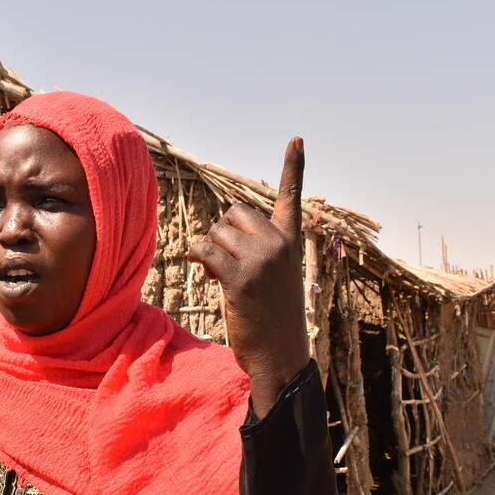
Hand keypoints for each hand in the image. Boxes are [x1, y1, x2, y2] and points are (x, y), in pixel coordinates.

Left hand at [187, 138, 309, 417]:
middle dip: (222, 232)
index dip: (294, 167)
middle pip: (235, 212)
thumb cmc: (272, 319)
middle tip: (225, 260)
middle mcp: (280, 244)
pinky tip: (201, 270)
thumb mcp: (272, 278)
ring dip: (209, 250)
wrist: (280, 356)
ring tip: (220, 274)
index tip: (297, 139)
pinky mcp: (242, 277)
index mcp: (291, 242)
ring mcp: (262, 259)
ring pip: (217, 232)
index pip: (292, 197)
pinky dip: (197, 257)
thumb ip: (252, 252)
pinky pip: (206, 250)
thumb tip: (211, 240)